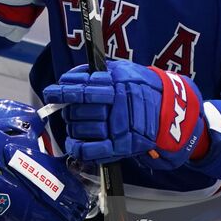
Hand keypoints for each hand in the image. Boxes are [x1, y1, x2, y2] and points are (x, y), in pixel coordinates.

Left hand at [49, 61, 205, 168]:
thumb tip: (71, 77)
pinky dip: (78, 147)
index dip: (63, 91)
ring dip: (73, 126)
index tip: (51, 92)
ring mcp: (119, 128)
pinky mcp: (121, 146)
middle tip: (69, 107)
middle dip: (69, 109)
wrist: (168, 111)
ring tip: (77, 122)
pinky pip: (92, 149)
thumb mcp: (124, 71)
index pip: (83, 89)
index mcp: (118, 85)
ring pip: (81, 128)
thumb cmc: (143, 88)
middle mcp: (118, 106)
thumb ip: (99, 73)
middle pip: (78, 110)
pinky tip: (73, 143)